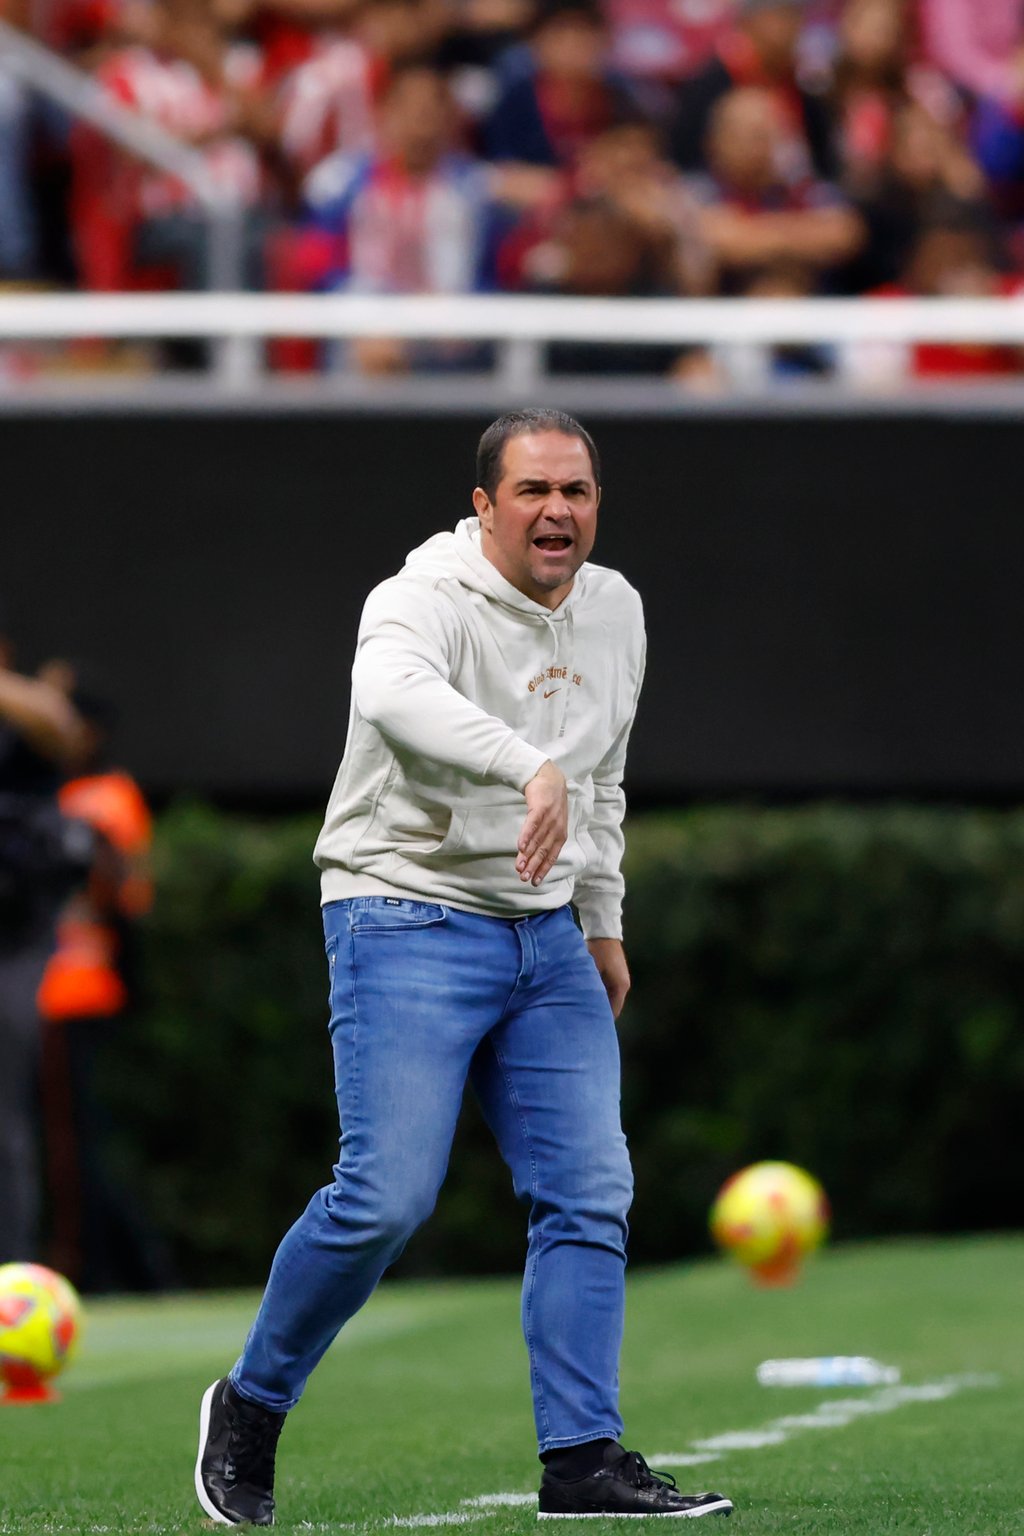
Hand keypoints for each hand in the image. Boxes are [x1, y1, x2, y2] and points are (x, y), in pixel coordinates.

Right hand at [516, 761, 566, 885]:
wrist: (547, 777)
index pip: (552, 855)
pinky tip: (520, 847)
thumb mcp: (552, 822)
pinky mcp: (540, 807)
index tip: (535, 882)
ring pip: (537, 840)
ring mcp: (549, 817)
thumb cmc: (548, 802)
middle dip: (534, 866)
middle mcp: (557, 827)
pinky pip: (532, 825)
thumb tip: (535, 857)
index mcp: (560, 833)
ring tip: (519, 867)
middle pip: (544, 851)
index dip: (544, 869)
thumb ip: (546, 838)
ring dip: (527, 855)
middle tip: (524, 878)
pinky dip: (527, 836)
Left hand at [586, 938, 630, 1018]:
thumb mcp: (592, 972)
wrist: (602, 932)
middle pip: (613, 1005)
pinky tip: (588, 996)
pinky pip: (608, 990)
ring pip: (610, 998)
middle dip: (601, 1012)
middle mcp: (623, 985)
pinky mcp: (615, 974)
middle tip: (585, 1020)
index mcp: (620, 987)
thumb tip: (585, 1005)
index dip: (603, 1020)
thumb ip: (591, 990)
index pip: (614, 1011)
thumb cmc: (597, 952)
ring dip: (600, 1003)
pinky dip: (601, 995)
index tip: (590, 1026)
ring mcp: (620, 979)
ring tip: (585, 1010)